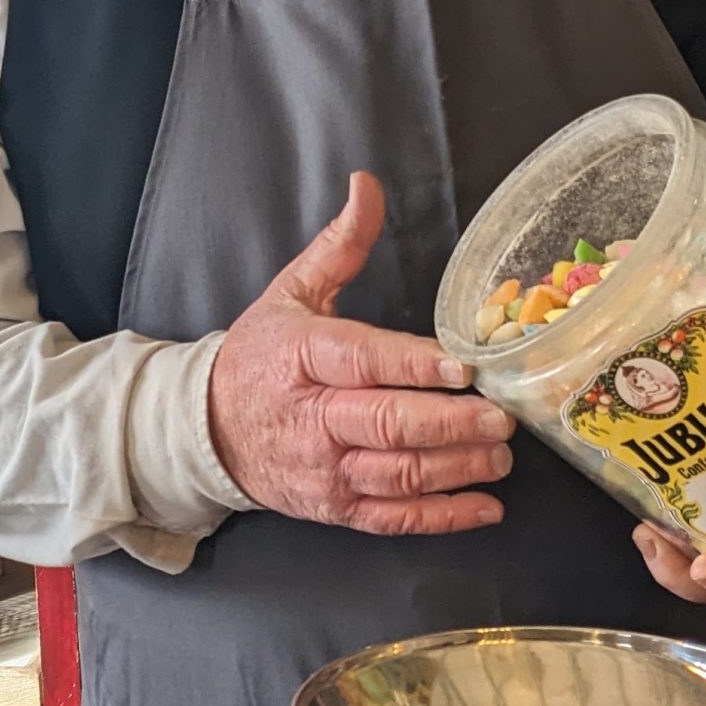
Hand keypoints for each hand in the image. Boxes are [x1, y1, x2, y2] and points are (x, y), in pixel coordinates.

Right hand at [208, 172, 514, 534]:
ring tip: (500, 454)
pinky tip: (485, 507)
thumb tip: (367, 185)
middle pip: (387, 424)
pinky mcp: (335, 508)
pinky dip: (442, 518)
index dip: (414, 365)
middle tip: (500, 417)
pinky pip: (393, 519)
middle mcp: (312, 418)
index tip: (461, 365)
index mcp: (303, 356)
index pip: (363, 360)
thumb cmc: (260, 359)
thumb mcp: (291, 293)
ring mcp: (324, 470)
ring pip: (397, 475)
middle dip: (449, 423)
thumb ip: (340, 244)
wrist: (205, 431)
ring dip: (456, 468)